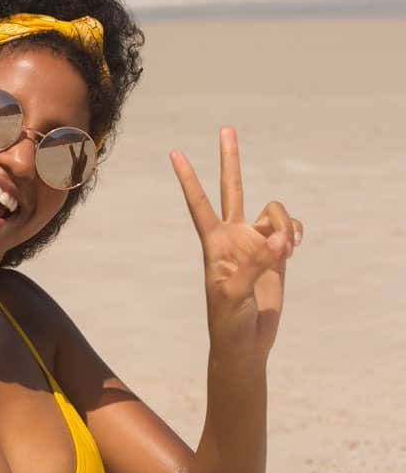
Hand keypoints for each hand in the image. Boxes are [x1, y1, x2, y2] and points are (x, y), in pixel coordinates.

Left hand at [170, 127, 302, 366]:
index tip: (175, 153)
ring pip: (275, 212)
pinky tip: (296, 248)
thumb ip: (255, 265)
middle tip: (226, 129)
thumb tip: (278, 241)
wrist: (245, 343)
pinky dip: (298, 232)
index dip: (188, 179)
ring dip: (286, 224)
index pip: (198, 204)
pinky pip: (292, 229)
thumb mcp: (234, 295)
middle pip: (232, 188)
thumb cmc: (228, 322)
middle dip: (230, 159)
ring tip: (288, 249)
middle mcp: (234, 236)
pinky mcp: (278, 254)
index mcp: (213, 243)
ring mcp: (257, 243)